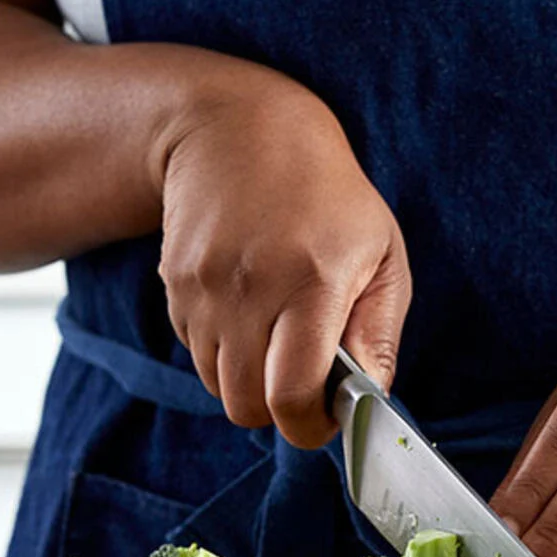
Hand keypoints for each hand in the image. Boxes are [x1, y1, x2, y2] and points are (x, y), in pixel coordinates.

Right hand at [157, 70, 410, 448]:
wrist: (242, 131)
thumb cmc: (329, 196)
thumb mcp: (382, 254)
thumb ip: (379, 334)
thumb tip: (369, 399)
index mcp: (312, 283)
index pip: (292, 395)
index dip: (310, 426)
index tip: (327, 417)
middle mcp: (250, 289)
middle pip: (246, 406)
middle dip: (278, 410)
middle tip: (305, 382)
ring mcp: (203, 287)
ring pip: (217, 386)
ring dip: (249, 380)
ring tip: (278, 335)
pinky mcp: (174, 284)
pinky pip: (197, 351)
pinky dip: (223, 350)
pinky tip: (248, 307)